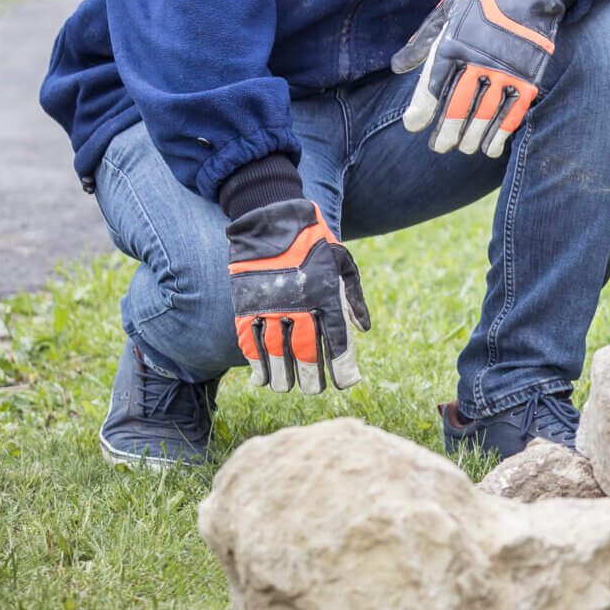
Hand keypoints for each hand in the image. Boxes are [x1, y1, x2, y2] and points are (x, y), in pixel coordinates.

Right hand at [226, 198, 369, 390]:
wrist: (273, 219)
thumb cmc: (314, 243)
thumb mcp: (343, 263)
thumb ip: (353, 298)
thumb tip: (363, 330)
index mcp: (325, 293)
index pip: (336, 339)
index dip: (342, 365)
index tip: (347, 383)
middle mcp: (298, 303)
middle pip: (305, 351)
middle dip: (311, 376)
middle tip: (315, 389)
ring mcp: (269, 305)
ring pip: (275, 352)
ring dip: (282, 375)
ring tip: (287, 388)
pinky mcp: (246, 305)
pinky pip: (250, 342)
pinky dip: (255, 364)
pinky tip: (262, 378)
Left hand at [392, 0, 565, 155]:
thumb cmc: (480, 1)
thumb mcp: (446, 15)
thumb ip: (421, 44)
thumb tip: (397, 67)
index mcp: (452, 45)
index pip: (432, 87)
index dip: (421, 111)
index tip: (413, 125)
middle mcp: (476, 61)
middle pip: (458, 108)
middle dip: (446, 132)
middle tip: (439, 147)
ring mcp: (504, 71)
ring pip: (484, 115)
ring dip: (471, 137)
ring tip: (464, 147)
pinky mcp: (527, 78)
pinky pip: (512, 113)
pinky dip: (500, 134)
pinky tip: (490, 147)